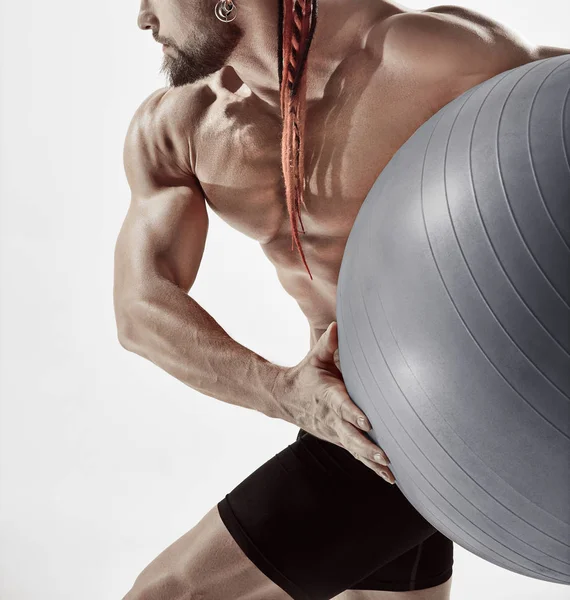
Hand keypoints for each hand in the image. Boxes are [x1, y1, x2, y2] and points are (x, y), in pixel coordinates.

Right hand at [276, 322, 394, 482]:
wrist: (286, 399)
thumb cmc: (306, 375)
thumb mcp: (315, 358)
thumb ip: (327, 343)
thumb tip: (337, 325)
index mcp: (327, 395)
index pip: (341, 405)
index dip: (353, 414)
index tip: (367, 421)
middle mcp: (331, 418)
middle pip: (349, 436)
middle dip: (367, 447)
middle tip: (385, 456)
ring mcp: (334, 432)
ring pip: (354, 449)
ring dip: (371, 462)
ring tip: (391, 473)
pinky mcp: (338, 439)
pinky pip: (356, 454)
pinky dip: (371, 467)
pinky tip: (389, 478)